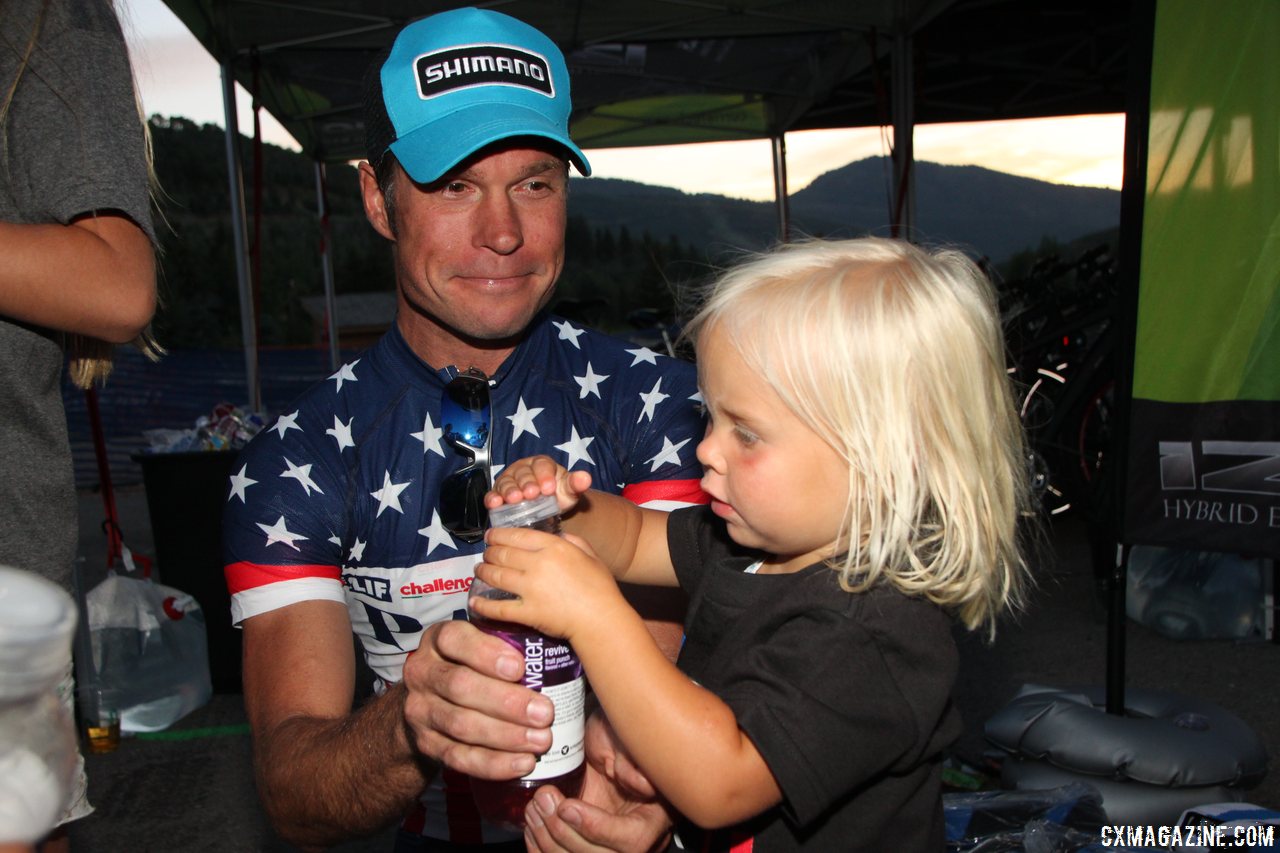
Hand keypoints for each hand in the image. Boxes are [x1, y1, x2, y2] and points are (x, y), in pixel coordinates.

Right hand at [400, 619, 554, 780]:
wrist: (435, 701)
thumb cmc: (477, 665)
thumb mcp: (486, 642)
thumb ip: (513, 639)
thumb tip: (561, 639)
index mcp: (439, 639)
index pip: (455, 639)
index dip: (486, 653)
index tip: (521, 667)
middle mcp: (422, 673)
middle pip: (460, 686)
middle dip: (506, 702)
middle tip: (545, 713)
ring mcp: (420, 711)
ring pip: (460, 725)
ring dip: (505, 735)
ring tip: (541, 740)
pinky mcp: (427, 744)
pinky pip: (459, 758)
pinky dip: (494, 763)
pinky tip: (523, 763)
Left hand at [473, 527, 622, 642]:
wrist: (602, 620)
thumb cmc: (601, 587)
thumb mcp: (591, 555)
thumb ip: (573, 541)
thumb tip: (558, 535)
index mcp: (554, 547)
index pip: (517, 535)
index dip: (498, 534)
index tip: (491, 536)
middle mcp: (538, 564)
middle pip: (502, 553)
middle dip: (489, 552)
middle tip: (485, 555)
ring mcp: (530, 588)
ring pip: (496, 575)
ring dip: (483, 572)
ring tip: (479, 571)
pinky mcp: (527, 612)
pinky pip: (498, 607)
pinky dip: (482, 604)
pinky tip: (474, 601)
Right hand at [485, 454, 592, 512]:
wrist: (548, 508)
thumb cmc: (558, 495)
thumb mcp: (570, 490)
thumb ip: (576, 484)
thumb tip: (585, 478)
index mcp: (542, 464)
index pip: (542, 465)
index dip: (545, 475)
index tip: (549, 488)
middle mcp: (523, 469)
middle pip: (523, 473)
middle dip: (527, 484)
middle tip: (532, 495)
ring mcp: (509, 480)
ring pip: (507, 482)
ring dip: (510, 491)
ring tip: (514, 500)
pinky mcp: (498, 493)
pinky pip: (493, 494)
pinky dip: (492, 498)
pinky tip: (495, 504)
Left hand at [523, 715, 671, 852]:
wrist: (602, 746)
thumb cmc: (614, 740)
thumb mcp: (622, 738)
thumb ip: (630, 758)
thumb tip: (639, 781)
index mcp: (654, 814)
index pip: (633, 840)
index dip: (596, 827)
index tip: (568, 806)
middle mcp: (633, 838)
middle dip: (564, 833)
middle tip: (544, 800)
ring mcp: (608, 846)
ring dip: (548, 840)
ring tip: (534, 808)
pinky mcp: (585, 845)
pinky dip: (542, 848)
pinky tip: (532, 825)